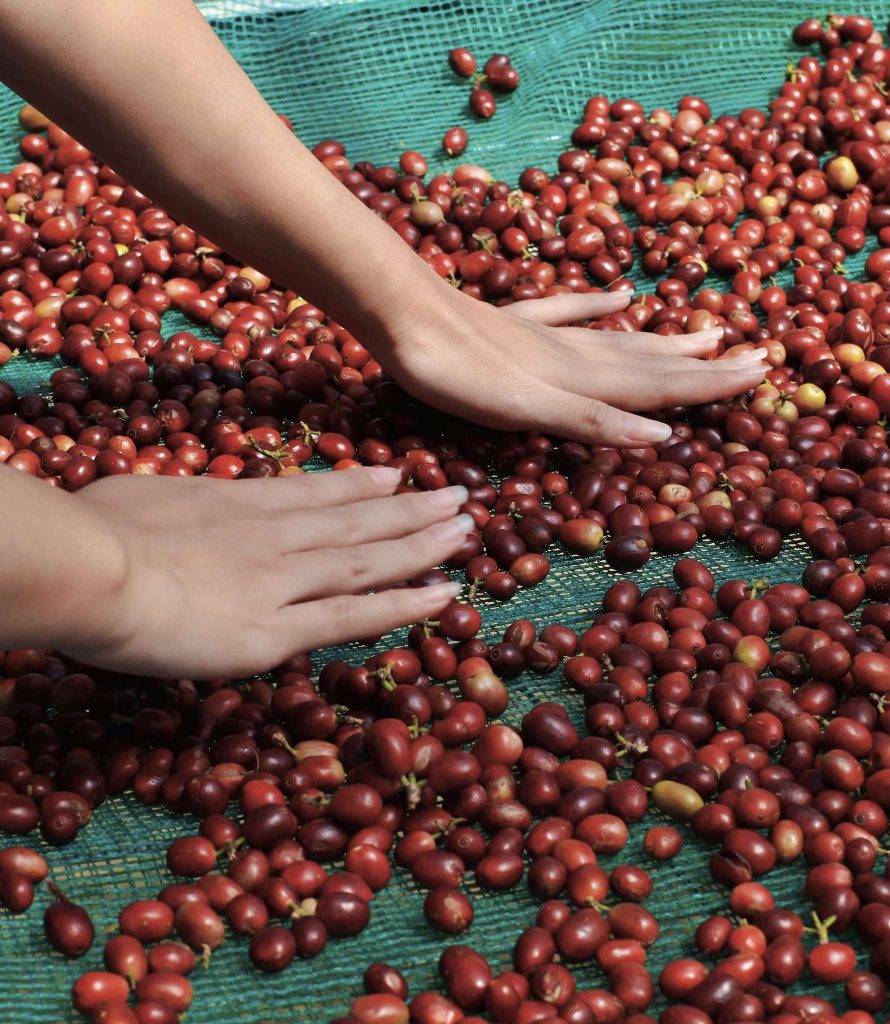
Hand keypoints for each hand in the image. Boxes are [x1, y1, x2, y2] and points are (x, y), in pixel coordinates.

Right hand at [59, 468, 471, 678]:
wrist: (88, 568)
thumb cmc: (90, 530)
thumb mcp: (139, 498)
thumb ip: (173, 507)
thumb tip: (172, 509)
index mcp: (237, 503)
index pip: (314, 494)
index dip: (361, 485)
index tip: (396, 474)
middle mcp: (274, 536)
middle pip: (358, 521)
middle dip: (412, 509)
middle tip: (459, 497)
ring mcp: (283, 581)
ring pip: (369, 560)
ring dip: (424, 545)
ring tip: (467, 531)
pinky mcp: (279, 630)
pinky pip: (354, 615)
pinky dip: (404, 605)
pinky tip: (444, 595)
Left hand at [382, 288, 769, 445]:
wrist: (404, 315)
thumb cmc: (459, 375)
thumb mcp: (525, 410)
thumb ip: (591, 419)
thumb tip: (661, 434)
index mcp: (582, 379)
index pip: (660, 385)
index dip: (710, 384)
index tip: (761, 373)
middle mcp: (575, 354)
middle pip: (652, 362)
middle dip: (705, 366)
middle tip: (756, 358)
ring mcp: (545, 336)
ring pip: (620, 341)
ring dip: (666, 343)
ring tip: (707, 334)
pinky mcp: (514, 323)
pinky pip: (567, 313)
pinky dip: (598, 307)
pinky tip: (621, 296)